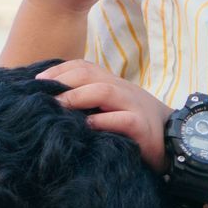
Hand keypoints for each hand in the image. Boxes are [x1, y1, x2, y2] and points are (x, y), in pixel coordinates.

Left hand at [39, 58, 171, 170]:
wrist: (172, 140)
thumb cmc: (131, 126)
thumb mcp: (108, 109)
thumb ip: (86, 102)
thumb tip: (50, 104)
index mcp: (111, 83)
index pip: (83, 67)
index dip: (58, 70)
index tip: (35, 81)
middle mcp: (122, 89)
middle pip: (89, 73)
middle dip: (62, 80)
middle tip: (40, 94)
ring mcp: (133, 105)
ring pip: (104, 91)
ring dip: (77, 97)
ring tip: (57, 107)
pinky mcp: (142, 126)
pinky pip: (123, 119)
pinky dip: (103, 121)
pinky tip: (87, 126)